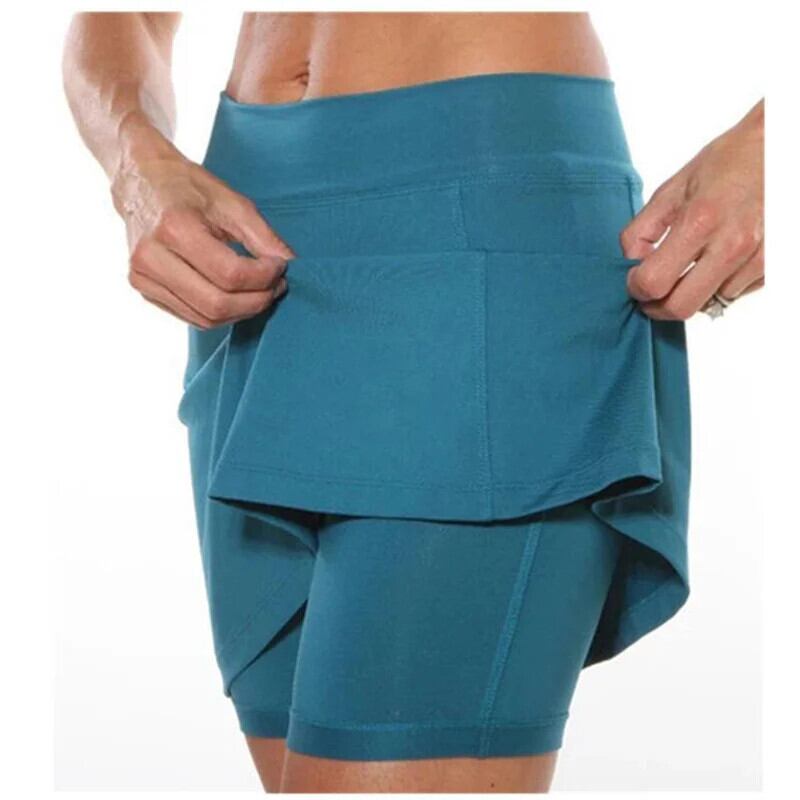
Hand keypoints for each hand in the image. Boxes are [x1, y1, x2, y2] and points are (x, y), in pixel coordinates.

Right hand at [113, 134, 291, 328]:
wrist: (140, 182)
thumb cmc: (188, 187)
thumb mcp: (231, 201)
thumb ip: (262, 236)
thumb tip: (289, 264)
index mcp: (174, 228)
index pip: (230, 275)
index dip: (263, 277)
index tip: (280, 267)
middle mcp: (151, 258)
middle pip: (217, 304)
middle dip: (256, 301)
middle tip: (276, 286)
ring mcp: (143, 278)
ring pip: (205, 318)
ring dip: (241, 311)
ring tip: (260, 291)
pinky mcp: (144, 290)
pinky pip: (192, 317)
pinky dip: (221, 312)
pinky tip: (236, 296)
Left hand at [621, 100, 763, 319]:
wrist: (780, 149)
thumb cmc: (729, 162)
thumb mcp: (674, 188)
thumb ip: (642, 229)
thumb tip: (629, 262)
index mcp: (700, 222)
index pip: (654, 282)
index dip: (636, 288)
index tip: (634, 281)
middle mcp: (731, 245)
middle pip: (680, 307)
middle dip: (657, 306)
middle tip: (650, 295)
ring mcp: (756, 259)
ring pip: (707, 304)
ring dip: (691, 293)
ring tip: (690, 266)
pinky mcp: (772, 265)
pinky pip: (733, 294)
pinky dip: (717, 285)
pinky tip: (717, 260)